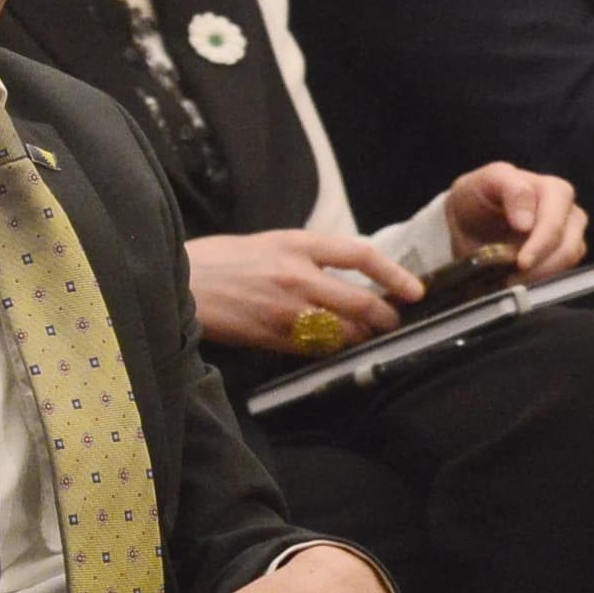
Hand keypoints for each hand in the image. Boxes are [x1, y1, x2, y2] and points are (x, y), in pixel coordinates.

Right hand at [184, 231, 426, 351]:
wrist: (179, 281)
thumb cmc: (221, 259)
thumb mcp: (269, 242)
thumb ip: (308, 255)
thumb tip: (345, 273)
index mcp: (298, 244)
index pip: (361, 255)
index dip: (394, 274)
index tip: (414, 290)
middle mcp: (297, 275)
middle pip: (360, 302)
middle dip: (384, 317)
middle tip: (392, 323)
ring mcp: (285, 309)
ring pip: (342, 332)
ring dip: (360, 338)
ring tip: (365, 337)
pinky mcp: (271, 336)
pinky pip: (315, 349)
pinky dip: (330, 350)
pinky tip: (332, 348)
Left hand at [441, 164, 586, 281]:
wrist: (468, 222)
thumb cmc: (476, 197)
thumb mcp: (482, 182)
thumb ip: (510, 188)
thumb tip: (527, 223)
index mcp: (551, 188)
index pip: (556, 215)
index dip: (541, 240)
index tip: (521, 261)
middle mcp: (566, 212)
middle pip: (569, 242)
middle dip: (542, 264)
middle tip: (513, 279)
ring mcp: (569, 235)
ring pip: (569, 259)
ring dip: (541, 275)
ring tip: (511, 281)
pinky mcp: (563, 257)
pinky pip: (563, 273)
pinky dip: (541, 280)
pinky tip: (519, 281)